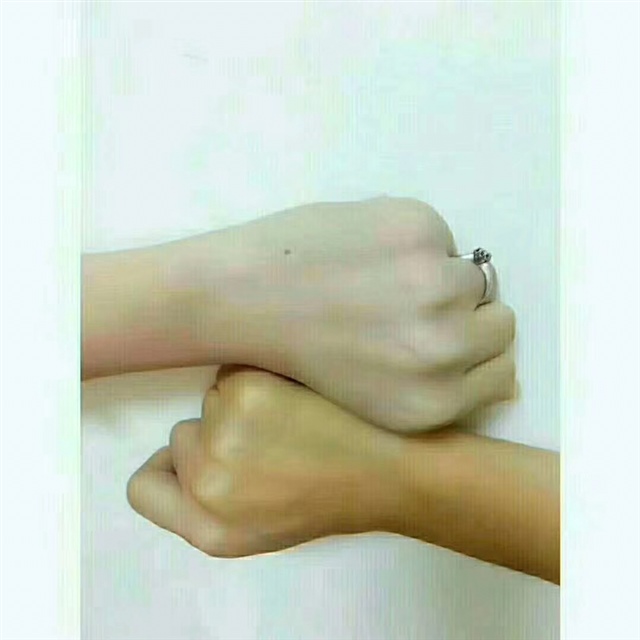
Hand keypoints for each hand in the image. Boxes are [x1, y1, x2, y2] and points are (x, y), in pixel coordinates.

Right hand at [126, 366, 404, 557]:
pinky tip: (293, 397)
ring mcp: (223, 431)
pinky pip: (232, 373)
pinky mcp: (246, 390)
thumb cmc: (326, 497)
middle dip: (215, 434)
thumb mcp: (254, 528)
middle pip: (180, 436)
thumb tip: (183, 451)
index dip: (170, 469)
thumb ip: (207, 500)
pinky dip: (256, 379)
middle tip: (267, 442)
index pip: (142, 488)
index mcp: (206, 529)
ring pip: (210, 400)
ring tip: (287, 420)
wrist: (386, 470)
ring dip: (238, 405)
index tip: (202, 457)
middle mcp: (206, 482)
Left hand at [192, 197, 515, 431]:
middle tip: (410, 304)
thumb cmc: (302, 354)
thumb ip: (436, 385)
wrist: (242, 298)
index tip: (445, 336)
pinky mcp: (418, 230)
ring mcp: (435, 284)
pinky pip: (441, 236)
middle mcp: (444, 348)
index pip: (502, 371)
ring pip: (472, 275)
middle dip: (463, 312)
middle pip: (498, 321)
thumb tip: (494, 356)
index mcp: (433, 403)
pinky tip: (364, 251)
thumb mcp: (377, 399)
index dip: (473, 350)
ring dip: (437, 275)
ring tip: (381, 279)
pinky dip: (413, 241)